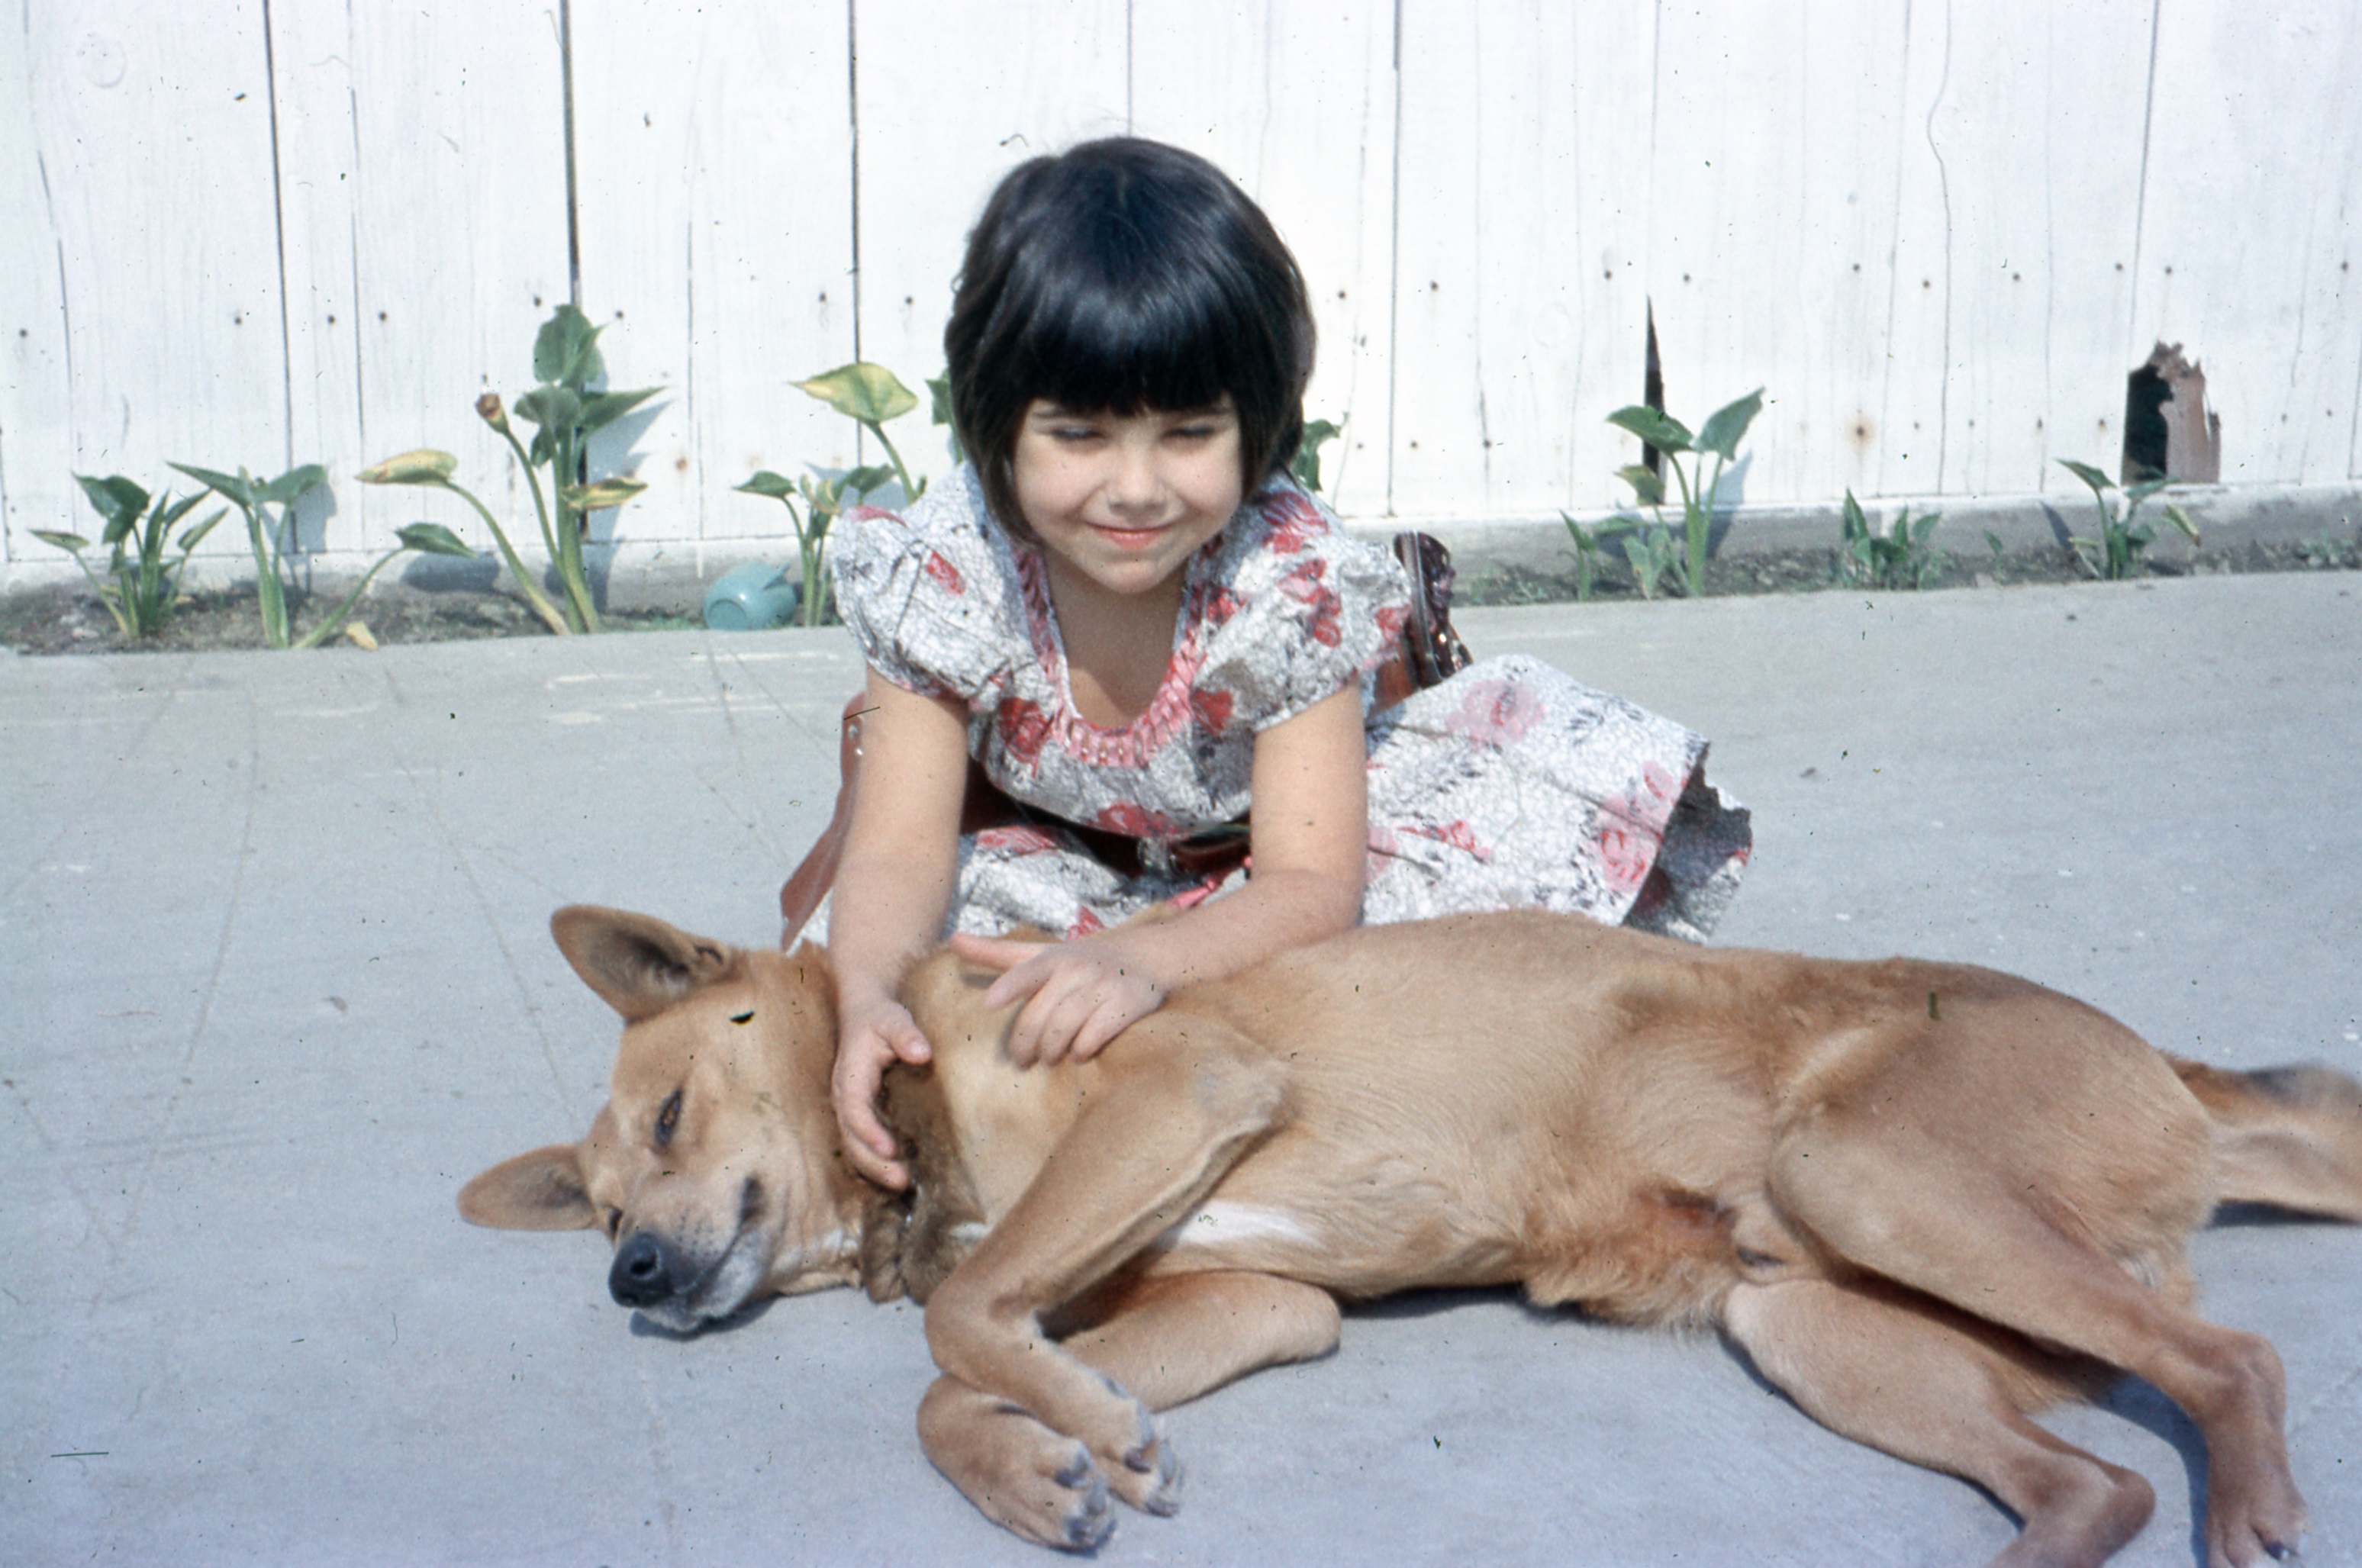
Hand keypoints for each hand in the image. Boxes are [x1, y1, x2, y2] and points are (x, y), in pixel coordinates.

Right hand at [832, 993, 932, 1189]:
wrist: (864, 1012)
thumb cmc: (880, 1017)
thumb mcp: (893, 1019)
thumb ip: (906, 1035)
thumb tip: (923, 1054)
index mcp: (849, 1076)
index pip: (854, 1109)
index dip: (869, 1131)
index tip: (890, 1148)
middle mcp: (844, 1096)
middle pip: (851, 1136)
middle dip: (873, 1162)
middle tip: (902, 1180)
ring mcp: (849, 1107)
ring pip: (854, 1145)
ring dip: (875, 1167)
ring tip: (903, 1184)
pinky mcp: (859, 1113)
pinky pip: (862, 1142)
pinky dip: (877, 1161)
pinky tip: (899, 1173)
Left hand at [951, 931, 1165, 1067]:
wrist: (1142, 958)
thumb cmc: (1078, 961)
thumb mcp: (1039, 953)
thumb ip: (996, 951)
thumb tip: (953, 939)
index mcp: (1053, 959)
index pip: (1026, 971)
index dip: (1008, 986)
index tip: (989, 1003)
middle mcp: (1076, 969)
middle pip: (1041, 1015)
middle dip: (1026, 1043)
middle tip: (1022, 1058)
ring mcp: (1102, 986)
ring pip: (1065, 1028)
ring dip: (1052, 1050)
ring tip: (1049, 1057)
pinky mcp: (1125, 1004)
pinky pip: (1096, 1035)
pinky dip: (1082, 1049)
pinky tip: (1078, 1053)